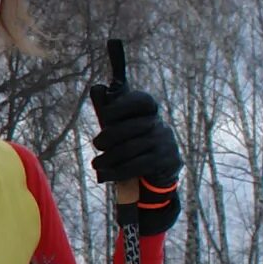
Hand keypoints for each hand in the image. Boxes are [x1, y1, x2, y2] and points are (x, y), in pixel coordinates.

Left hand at [87, 82, 181, 234]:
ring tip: (96, 163)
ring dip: (108, 158)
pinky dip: (116, 171)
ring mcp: (165, 143)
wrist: (157, 175)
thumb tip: (97, 87)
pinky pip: (136, 165)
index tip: (105, 115)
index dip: (123, 105)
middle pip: (130, 127)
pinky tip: (104, 175)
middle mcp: (160, 125)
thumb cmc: (133, 146)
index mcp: (150, 113)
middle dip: (108, 137)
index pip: (142, 100)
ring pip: (129, 149)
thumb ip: (110, 112)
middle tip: (96, 144)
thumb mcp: (122, 129)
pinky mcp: (166, 162)